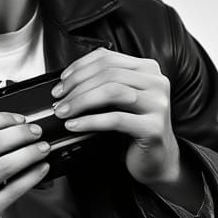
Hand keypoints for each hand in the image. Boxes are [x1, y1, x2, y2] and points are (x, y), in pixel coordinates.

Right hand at [0, 112, 51, 217]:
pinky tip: (40, 168)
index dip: (3, 118)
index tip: (19, 119)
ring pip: (7, 164)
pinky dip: (33, 175)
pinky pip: (15, 189)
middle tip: (35, 132)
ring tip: (41, 148)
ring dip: (31, 152)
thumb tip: (9, 129)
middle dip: (21, 133)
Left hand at [52, 48, 180, 186]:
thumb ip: (104, 84)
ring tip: (64, 112)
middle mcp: (156, 82)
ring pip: (112, 92)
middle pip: (108, 74)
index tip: (62, 82)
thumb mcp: (120, 100)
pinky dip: (90, 121)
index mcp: (147, 69)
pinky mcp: (154, 127)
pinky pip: (116, 119)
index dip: (79, 68)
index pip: (107, 58)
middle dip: (77, 86)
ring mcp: (157, 104)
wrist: (156, 159)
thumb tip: (69, 80)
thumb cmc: (135, 128)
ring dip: (81, 101)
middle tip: (59, 100)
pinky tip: (75, 125)